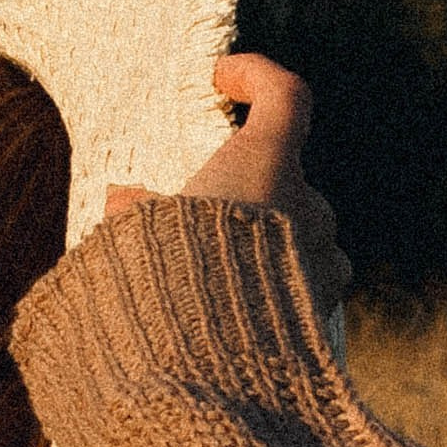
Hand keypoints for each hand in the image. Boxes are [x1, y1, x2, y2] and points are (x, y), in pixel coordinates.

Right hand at [105, 52, 350, 318]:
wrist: (214, 371)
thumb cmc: (171, 284)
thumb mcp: (134, 236)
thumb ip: (134, 213)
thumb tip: (122, 201)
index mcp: (266, 165)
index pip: (285, 94)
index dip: (255, 75)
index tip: (221, 79)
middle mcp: (307, 205)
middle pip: (288, 175)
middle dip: (245, 187)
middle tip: (194, 211)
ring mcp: (323, 259)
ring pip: (301, 233)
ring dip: (263, 239)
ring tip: (212, 269)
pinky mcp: (324, 312)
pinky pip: (303, 284)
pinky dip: (273, 285)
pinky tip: (234, 312)